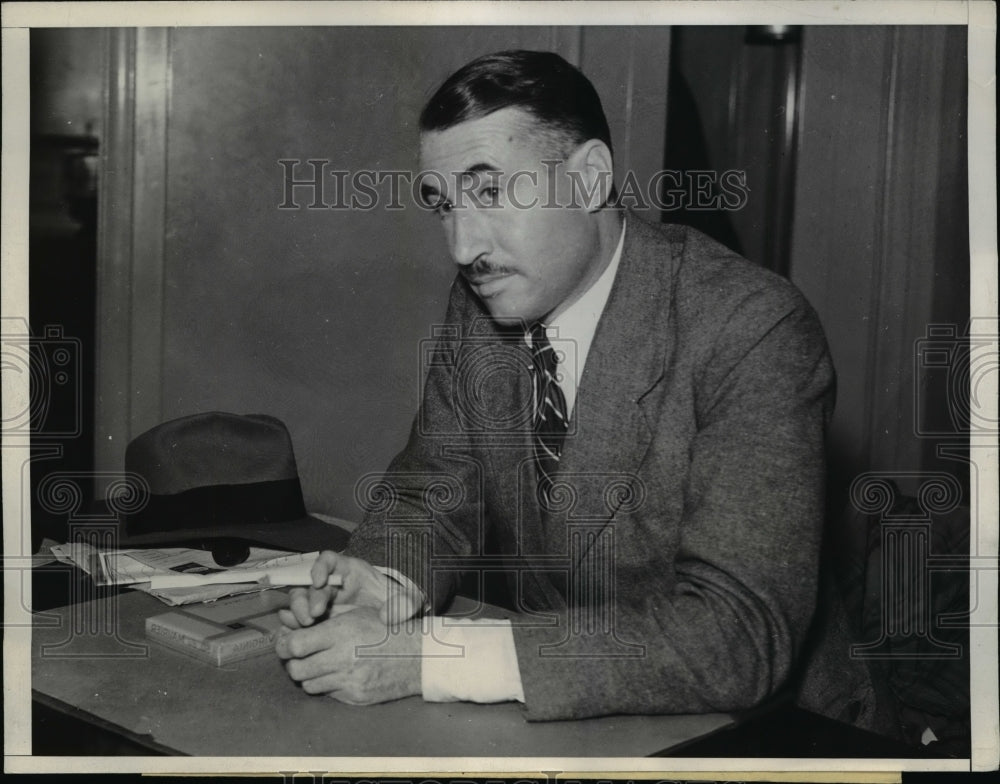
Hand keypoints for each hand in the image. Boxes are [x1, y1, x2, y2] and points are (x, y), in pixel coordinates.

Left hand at [276, 605, 421, 703]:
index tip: (286, 643)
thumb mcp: (358, 613)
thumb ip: (326, 619)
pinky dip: (327, 685)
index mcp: (342, 631)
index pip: (295, 645)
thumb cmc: (388, 630)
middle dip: (292, 662)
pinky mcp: (355, 696)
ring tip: (318, 665)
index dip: (285, 644)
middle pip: (296, 668)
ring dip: (308, 675)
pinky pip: (327, 694)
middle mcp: (343, 657)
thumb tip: (292, 623)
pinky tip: (337, 675)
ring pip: (308, 684)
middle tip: (297, 657)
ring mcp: (349, 680)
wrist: (418, 655)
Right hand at [278, 550, 420, 629]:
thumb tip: (387, 617)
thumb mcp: (409, 601)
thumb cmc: (399, 605)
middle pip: (310, 583)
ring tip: (305, 627)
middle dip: (307, 598)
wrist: (395, 624)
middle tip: (312, 616)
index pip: (329, 560)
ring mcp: (324, 604)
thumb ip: (405, 605)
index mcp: (351, 571)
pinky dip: (295, 627)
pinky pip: (300, 621)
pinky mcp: (320, 622)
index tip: (319, 581)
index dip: (320, 567)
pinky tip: (297, 636)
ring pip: (301, 601)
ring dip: (298, 612)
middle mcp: (333, 585)